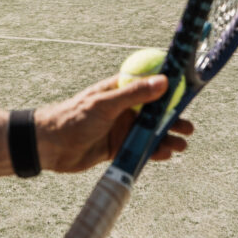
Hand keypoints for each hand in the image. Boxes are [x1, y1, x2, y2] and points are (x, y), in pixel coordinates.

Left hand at [35, 74, 192, 172]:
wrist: (49, 147)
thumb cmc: (73, 117)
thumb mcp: (105, 104)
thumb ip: (134, 94)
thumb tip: (163, 81)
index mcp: (119, 89)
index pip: (148, 83)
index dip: (168, 86)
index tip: (188, 89)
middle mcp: (122, 107)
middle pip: (154, 111)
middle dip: (171, 118)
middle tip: (188, 126)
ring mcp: (120, 127)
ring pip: (149, 132)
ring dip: (165, 137)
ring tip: (181, 145)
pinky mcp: (116, 147)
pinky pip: (139, 148)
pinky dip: (153, 152)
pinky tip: (164, 156)